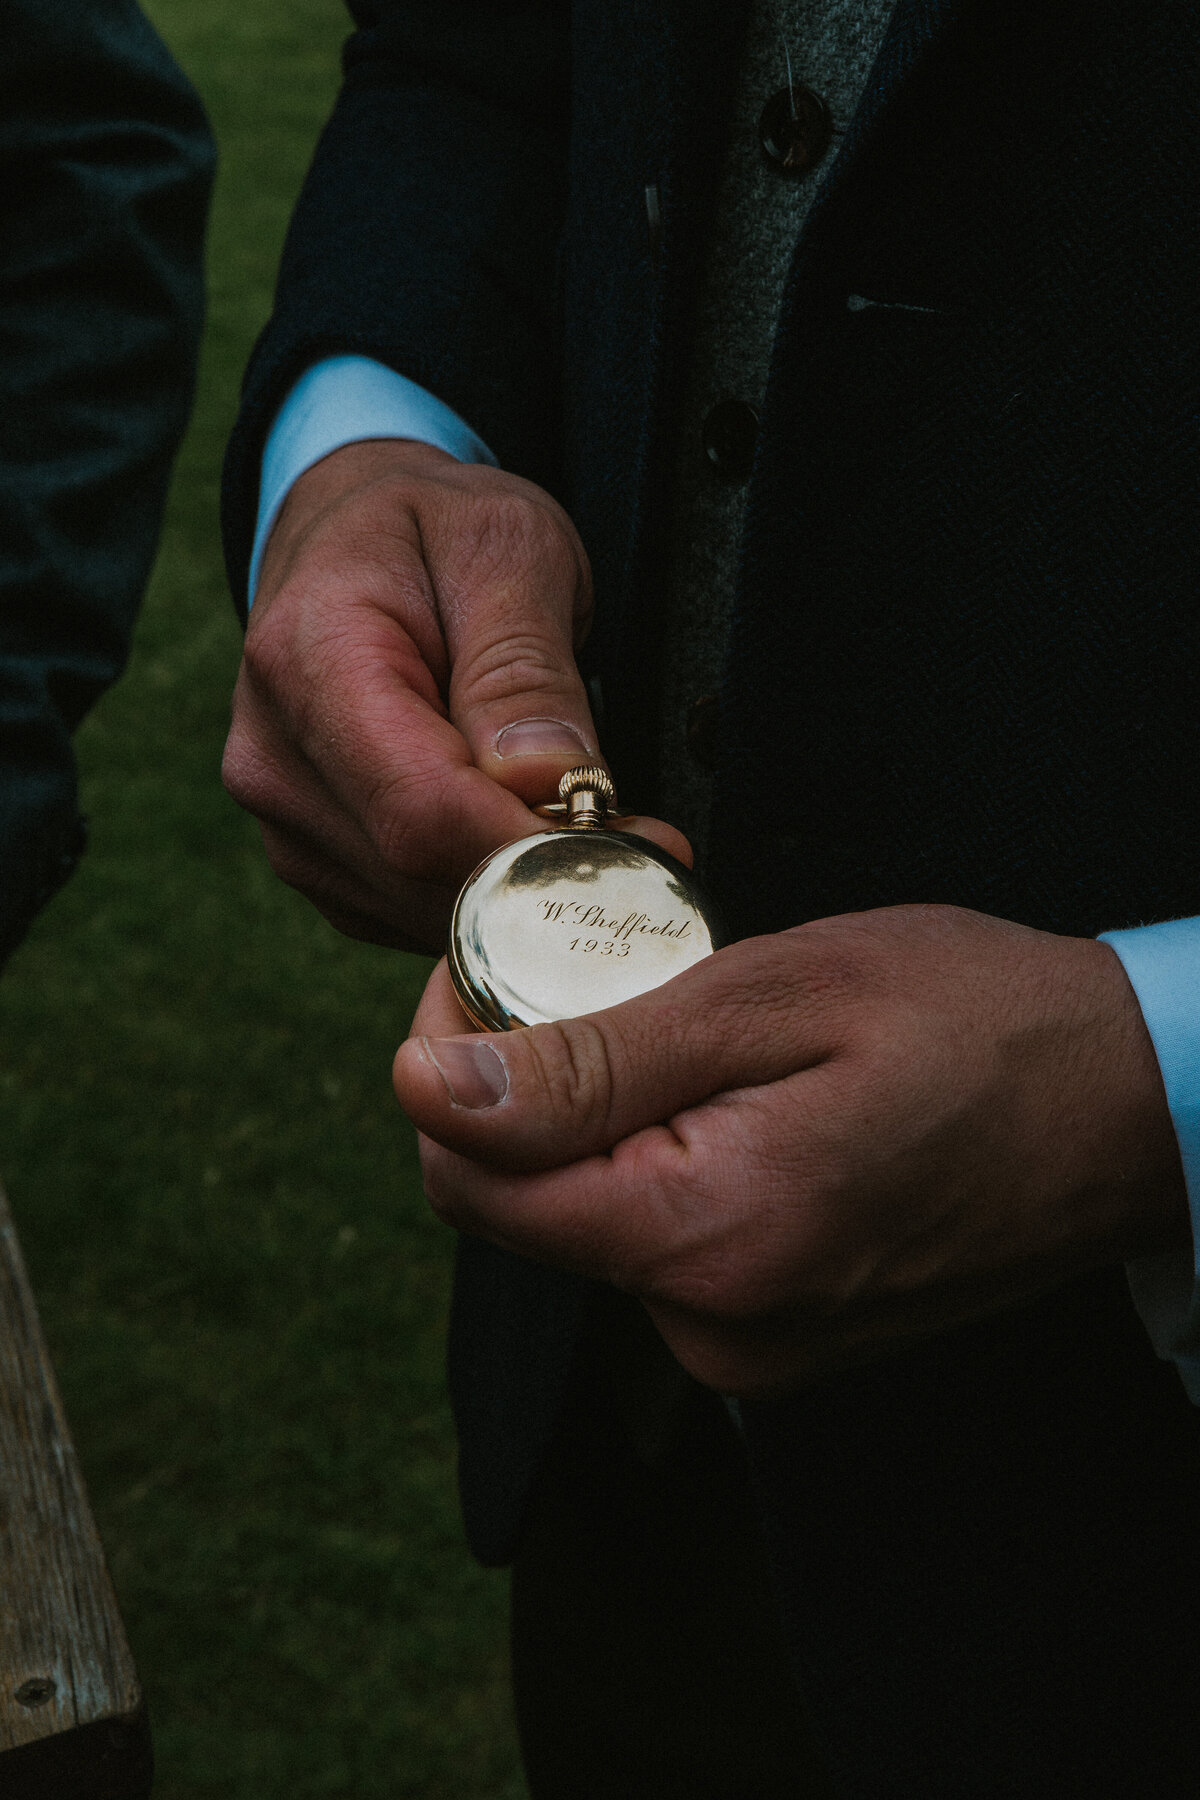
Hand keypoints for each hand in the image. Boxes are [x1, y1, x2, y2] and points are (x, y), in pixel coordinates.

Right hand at [222, 439, 686, 948]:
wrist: (349, 534)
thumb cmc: (432, 529)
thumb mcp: (505, 549)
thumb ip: (523, 667)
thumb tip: (545, 781)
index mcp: (307, 662)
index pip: (419, 807)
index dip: (531, 847)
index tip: (635, 841)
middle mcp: (274, 760)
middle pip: (422, 874)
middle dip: (544, 873)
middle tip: (644, 840)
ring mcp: (285, 823)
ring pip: (422, 911)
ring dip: (521, 892)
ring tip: (594, 826)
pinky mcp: (317, 862)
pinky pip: (412, 916)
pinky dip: (486, 896)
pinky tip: (529, 839)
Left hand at [393, 904, 1188, 1394]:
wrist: (1133, 1108)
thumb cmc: (981, 1024)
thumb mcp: (779, 995)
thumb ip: (594, 1060)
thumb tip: (425, 1090)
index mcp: (706, 1241)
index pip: (469, 1177)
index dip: (450, 1056)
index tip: (491, 960)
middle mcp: (711, 1329)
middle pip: (521, 1200)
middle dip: (535, 1077)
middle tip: (615, 968)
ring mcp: (745, 1349)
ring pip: (587, 1216)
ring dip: (607, 1114)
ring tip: (701, 1024)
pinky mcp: (772, 1338)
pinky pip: (659, 1242)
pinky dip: (663, 1159)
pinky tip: (738, 1093)